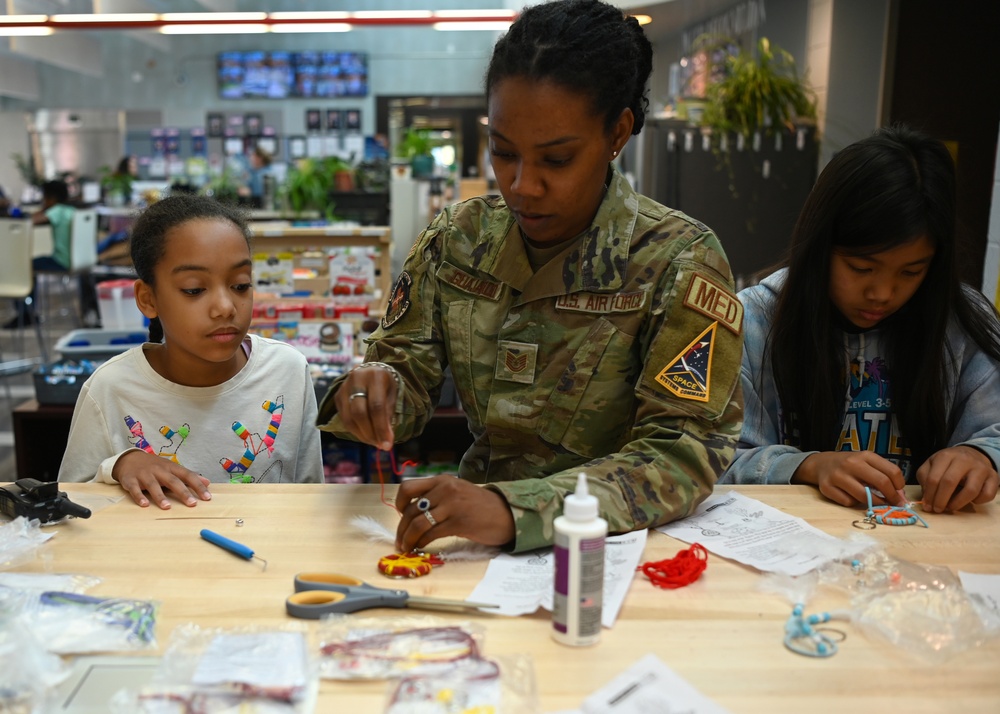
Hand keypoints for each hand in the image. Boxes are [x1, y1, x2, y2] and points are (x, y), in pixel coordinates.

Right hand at [112, 450, 211, 508]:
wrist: (130, 459)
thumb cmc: (155, 466)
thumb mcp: (172, 468)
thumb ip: (188, 476)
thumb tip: (207, 482)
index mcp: (171, 467)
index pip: (188, 475)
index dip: (198, 486)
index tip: (207, 497)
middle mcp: (159, 470)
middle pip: (172, 481)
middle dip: (183, 492)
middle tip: (192, 504)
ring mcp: (144, 474)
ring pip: (153, 485)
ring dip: (160, 496)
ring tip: (167, 507)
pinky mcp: (130, 480)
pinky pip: (134, 489)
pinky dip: (139, 496)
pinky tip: (144, 505)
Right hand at [334, 365, 397, 450]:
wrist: (371, 371)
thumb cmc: (386, 384)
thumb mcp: (393, 395)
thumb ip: (389, 415)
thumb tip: (386, 439)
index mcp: (375, 376)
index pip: (376, 406)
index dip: (381, 428)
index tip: (387, 445)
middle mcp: (356, 379)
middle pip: (359, 413)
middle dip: (370, 433)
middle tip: (379, 445)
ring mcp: (343, 387)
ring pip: (349, 418)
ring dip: (361, 435)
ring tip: (373, 442)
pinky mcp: (337, 396)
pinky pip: (344, 418)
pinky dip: (354, 430)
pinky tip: (365, 434)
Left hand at [394, 476, 514, 552]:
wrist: (507, 514)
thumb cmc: (481, 506)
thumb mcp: (457, 492)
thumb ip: (437, 496)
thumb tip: (413, 513)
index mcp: (442, 480)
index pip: (408, 487)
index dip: (399, 503)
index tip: (401, 516)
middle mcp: (445, 490)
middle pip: (410, 510)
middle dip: (402, 528)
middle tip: (401, 540)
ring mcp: (452, 505)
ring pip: (418, 523)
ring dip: (408, 538)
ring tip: (407, 547)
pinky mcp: (458, 522)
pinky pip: (431, 534)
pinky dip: (421, 543)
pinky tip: (421, 547)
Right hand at [793, 451, 905, 506]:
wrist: (822, 464)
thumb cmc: (850, 465)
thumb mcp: (866, 463)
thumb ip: (883, 474)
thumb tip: (899, 495)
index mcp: (865, 455)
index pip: (892, 471)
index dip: (900, 485)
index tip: (900, 492)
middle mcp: (851, 463)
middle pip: (882, 483)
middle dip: (892, 497)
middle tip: (895, 504)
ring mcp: (837, 476)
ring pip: (864, 496)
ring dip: (875, 504)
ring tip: (877, 503)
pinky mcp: (827, 487)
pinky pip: (848, 502)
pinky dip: (854, 503)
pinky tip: (852, 497)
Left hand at [916, 445, 998, 512]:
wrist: (972, 454)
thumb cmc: (948, 464)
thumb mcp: (932, 465)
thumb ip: (925, 478)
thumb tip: (926, 497)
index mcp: (946, 456)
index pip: (934, 478)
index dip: (929, 495)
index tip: (927, 507)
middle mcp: (964, 460)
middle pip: (950, 482)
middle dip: (941, 500)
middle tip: (937, 510)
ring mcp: (981, 468)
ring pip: (970, 490)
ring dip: (958, 503)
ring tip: (950, 507)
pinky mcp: (993, 477)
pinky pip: (987, 494)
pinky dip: (978, 501)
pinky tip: (970, 501)